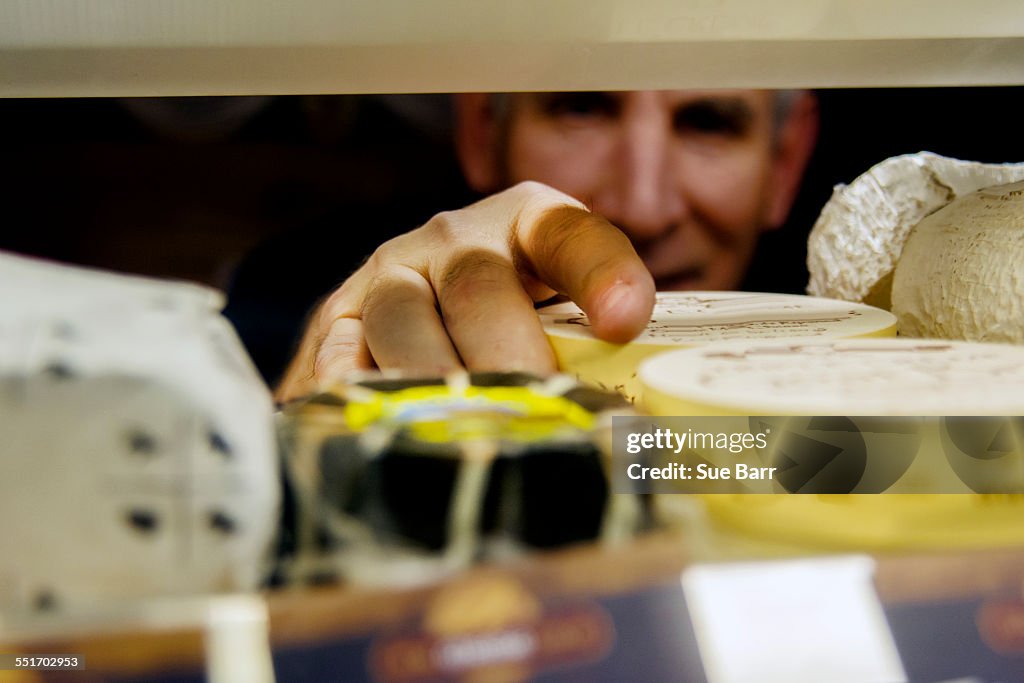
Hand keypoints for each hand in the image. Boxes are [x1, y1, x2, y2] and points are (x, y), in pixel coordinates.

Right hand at [275, 181, 654, 400]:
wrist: (418, 306)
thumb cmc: (518, 322)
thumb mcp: (567, 317)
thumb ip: (605, 355)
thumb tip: (646, 442)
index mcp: (531, 224)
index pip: (571, 236)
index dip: (600, 275)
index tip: (623, 323)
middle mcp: (457, 237)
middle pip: (480, 286)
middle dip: (509, 357)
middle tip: (533, 416)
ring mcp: (391, 271)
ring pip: (403, 318)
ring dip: (434, 384)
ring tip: (463, 437)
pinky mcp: (336, 315)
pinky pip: (338, 351)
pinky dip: (356, 392)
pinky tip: (381, 427)